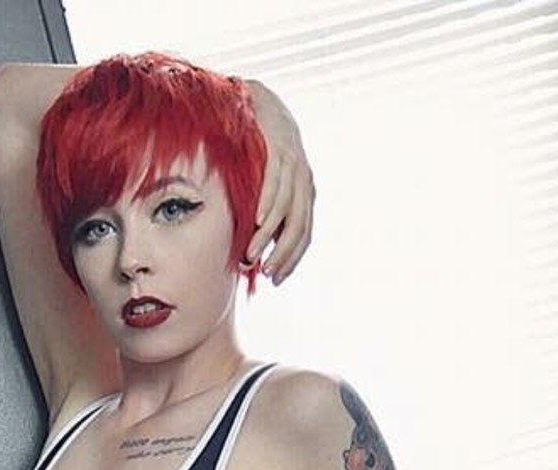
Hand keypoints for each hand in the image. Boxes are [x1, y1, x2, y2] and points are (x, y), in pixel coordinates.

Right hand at [245, 84, 314, 284]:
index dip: (292, 259)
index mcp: (304, 192)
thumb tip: (255, 248)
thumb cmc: (257, 148)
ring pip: (285, 209)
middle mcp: (304, 180)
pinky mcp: (279, 150)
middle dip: (283, 254)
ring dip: (268, 236)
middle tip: (267, 274)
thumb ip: (266, 211)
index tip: (276, 279)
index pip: (304, 234)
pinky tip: (256, 222)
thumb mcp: (266, 183)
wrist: (256, 101)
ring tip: (252, 255)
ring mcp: (294, 164)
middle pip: (299, 226)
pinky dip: (267, 205)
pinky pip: (275, 183)